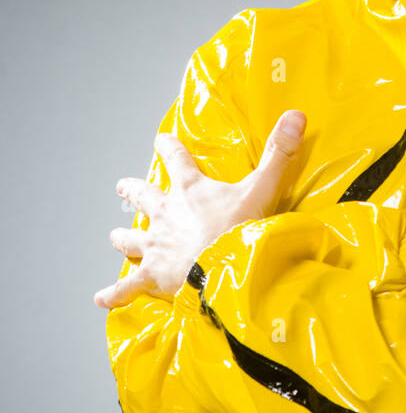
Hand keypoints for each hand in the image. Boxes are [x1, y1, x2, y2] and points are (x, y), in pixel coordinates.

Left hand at [94, 111, 306, 309]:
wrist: (222, 270)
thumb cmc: (241, 229)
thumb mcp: (263, 187)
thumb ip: (280, 153)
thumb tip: (296, 115)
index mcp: (190, 190)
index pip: (177, 159)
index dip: (169, 147)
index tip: (161, 139)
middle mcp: (166, 214)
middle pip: (142, 197)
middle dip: (132, 191)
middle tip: (122, 187)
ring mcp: (155, 246)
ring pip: (130, 239)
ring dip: (122, 238)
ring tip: (114, 237)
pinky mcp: (150, 276)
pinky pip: (126, 287)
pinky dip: (114, 293)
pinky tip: (101, 297)